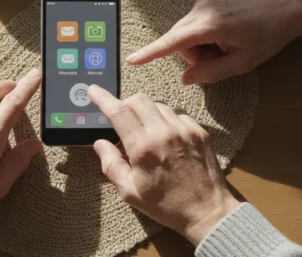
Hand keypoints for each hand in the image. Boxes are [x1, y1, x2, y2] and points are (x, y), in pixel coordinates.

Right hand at [88, 85, 238, 244]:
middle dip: (125, 103)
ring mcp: (184, 129)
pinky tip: (166, 134)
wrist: (207, 211)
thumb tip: (100, 143)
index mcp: (143, 147)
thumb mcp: (130, 192)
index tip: (94, 90)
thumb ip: (111, 165)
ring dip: (147, 111)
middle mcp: (164, 132)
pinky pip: (178, 113)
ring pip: (158, 104)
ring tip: (145, 129)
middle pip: (138, 99)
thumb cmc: (166, 205)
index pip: (119, 112)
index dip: (103, 98)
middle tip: (122, 117)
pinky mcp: (199, 131)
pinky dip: (167, 118)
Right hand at [126, 0, 301, 83]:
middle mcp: (203, 8)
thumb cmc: (267, 37)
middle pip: (179, 38)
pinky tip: (222, 35)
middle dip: (193, 54)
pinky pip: (193, 22)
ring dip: (198, 45)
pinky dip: (202, 34)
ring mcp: (204, 0)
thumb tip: (186, 78)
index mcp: (213, 24)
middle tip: (219, 58)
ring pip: (185, 32)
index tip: (133, 60)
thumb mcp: (243, 63)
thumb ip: (211, 73)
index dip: (152, 52)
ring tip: (223, 46)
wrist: (283, 8)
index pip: (174, 41)